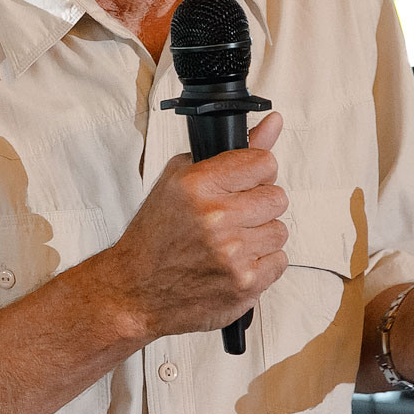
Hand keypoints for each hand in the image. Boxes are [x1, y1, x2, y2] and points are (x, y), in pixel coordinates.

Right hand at [97, 112, 289, 339]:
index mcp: (197, 185)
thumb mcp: (180, 181)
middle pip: (277, 197)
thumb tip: (275, 122)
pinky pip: (279, 261)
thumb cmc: (156, 235)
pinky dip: (261, 263)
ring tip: (230, 243)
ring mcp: (232, 253)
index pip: (264, 162)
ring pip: (279, 231)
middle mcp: (216, 218)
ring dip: (259, 236)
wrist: (134, 291)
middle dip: (258, 206)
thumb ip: (233, 151)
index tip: (245, 182)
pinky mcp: (244, 284)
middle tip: (233, 217)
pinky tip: (234, 264)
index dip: (257, 172)